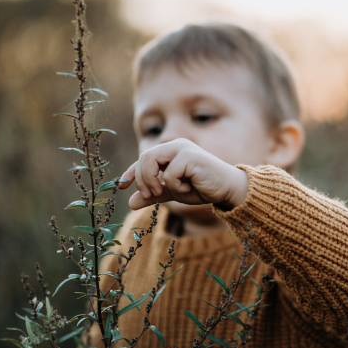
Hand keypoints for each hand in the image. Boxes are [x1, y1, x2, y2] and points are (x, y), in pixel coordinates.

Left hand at [118, 138, 247, 210]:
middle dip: (142, 179)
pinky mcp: (190, 156)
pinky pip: (169, 174)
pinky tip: (189, 187)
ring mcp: (183, 148)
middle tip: (151, 195)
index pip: (143, 158)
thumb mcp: (173, 192)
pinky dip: (175, 186)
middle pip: (144, 158)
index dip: (130, 172)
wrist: (226, 189)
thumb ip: (154, 194)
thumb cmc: (201, 188)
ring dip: (154, 181)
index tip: (122, 187)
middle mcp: (175, 145)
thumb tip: (130, 202)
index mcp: (170, 150)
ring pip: (151, 161)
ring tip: (167, 191)